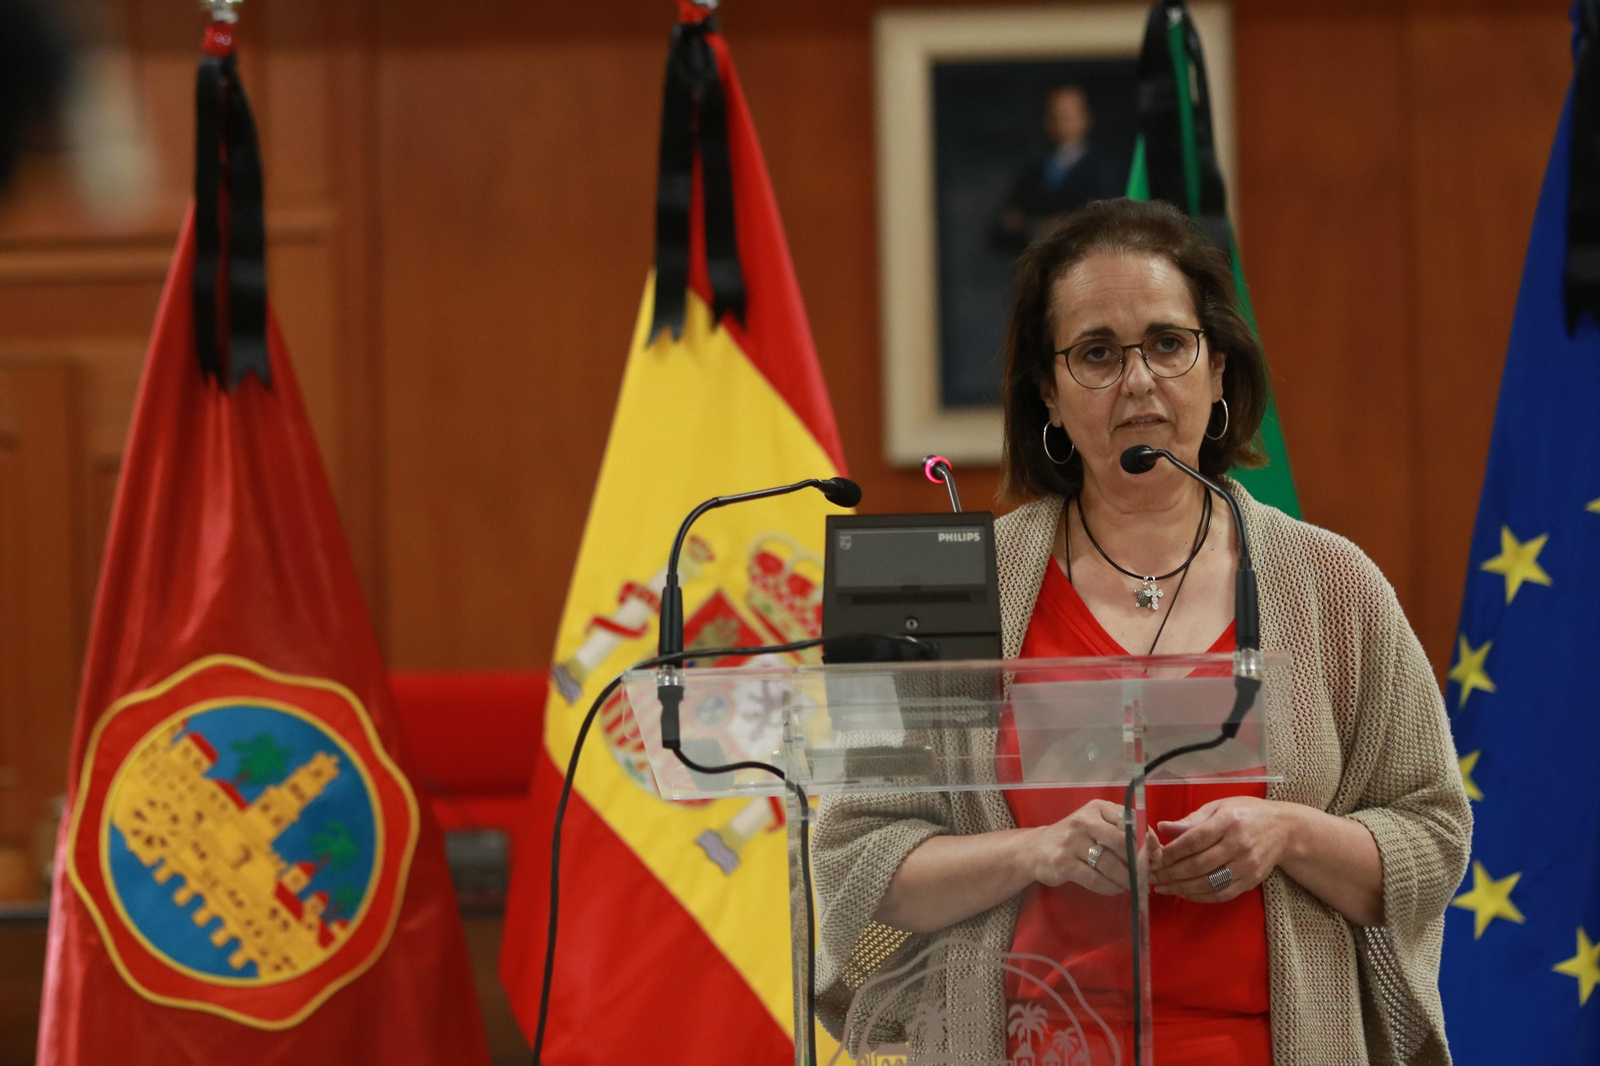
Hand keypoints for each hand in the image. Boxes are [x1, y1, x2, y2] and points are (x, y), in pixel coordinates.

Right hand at [1019, 800, 1157, 895]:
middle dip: (1139, 862)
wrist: (1035, 850)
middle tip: (1146, 875)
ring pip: (1110, 864)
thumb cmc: (1074, 838)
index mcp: (1097, 808)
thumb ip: (1122, 834)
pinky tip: (1115, 889)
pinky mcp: (1064, 863)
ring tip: (1131, 885)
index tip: (1156, 857)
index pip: (1131, 821)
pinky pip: (1095, 879)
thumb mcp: (1095, 826)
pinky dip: (1110, 887)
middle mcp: (1084, 821)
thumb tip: (1154, 854)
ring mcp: (1072, 842)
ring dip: (1126, 879)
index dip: (1148, 840)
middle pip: (1122, 843)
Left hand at [1149, 797, 1295, 902]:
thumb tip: (1162, 828)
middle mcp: (1238, 845)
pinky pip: (1222, 893)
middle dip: (1171, 873)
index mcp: (1228, 821)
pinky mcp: (1251, 881)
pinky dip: (1201, 896)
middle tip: (1152, 877)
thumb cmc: (1247, 813)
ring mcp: (1246, 865)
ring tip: (1163, 888)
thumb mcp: (1219, 807)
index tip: (1153, 859)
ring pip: (1209, 882)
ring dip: (1182, 888)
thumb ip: (1191, 820)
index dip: (1171, 852)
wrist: (1284, 829)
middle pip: (1199, 864)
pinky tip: (1185, 893)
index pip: (1194, 840)